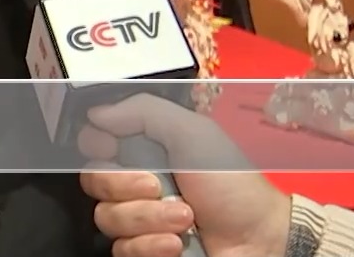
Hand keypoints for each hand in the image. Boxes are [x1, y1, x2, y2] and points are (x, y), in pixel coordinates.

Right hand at [78, 94, 291, 256]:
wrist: (260, 239)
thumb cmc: (230, 183)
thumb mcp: (193, 132)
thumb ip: (142, 111)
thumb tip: (95, 113)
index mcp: (143, 151)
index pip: (93, 144)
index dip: (95, 145)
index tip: (110, 147)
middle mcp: (134, 184)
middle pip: (94, 181)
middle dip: (124, 186)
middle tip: (159, 187)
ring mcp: (139, 221)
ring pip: (107, 218)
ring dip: (147, 218)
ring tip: (185, 220)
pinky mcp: (144, 250)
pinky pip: (122, 250)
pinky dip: (150, 246)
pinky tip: (177, 244)